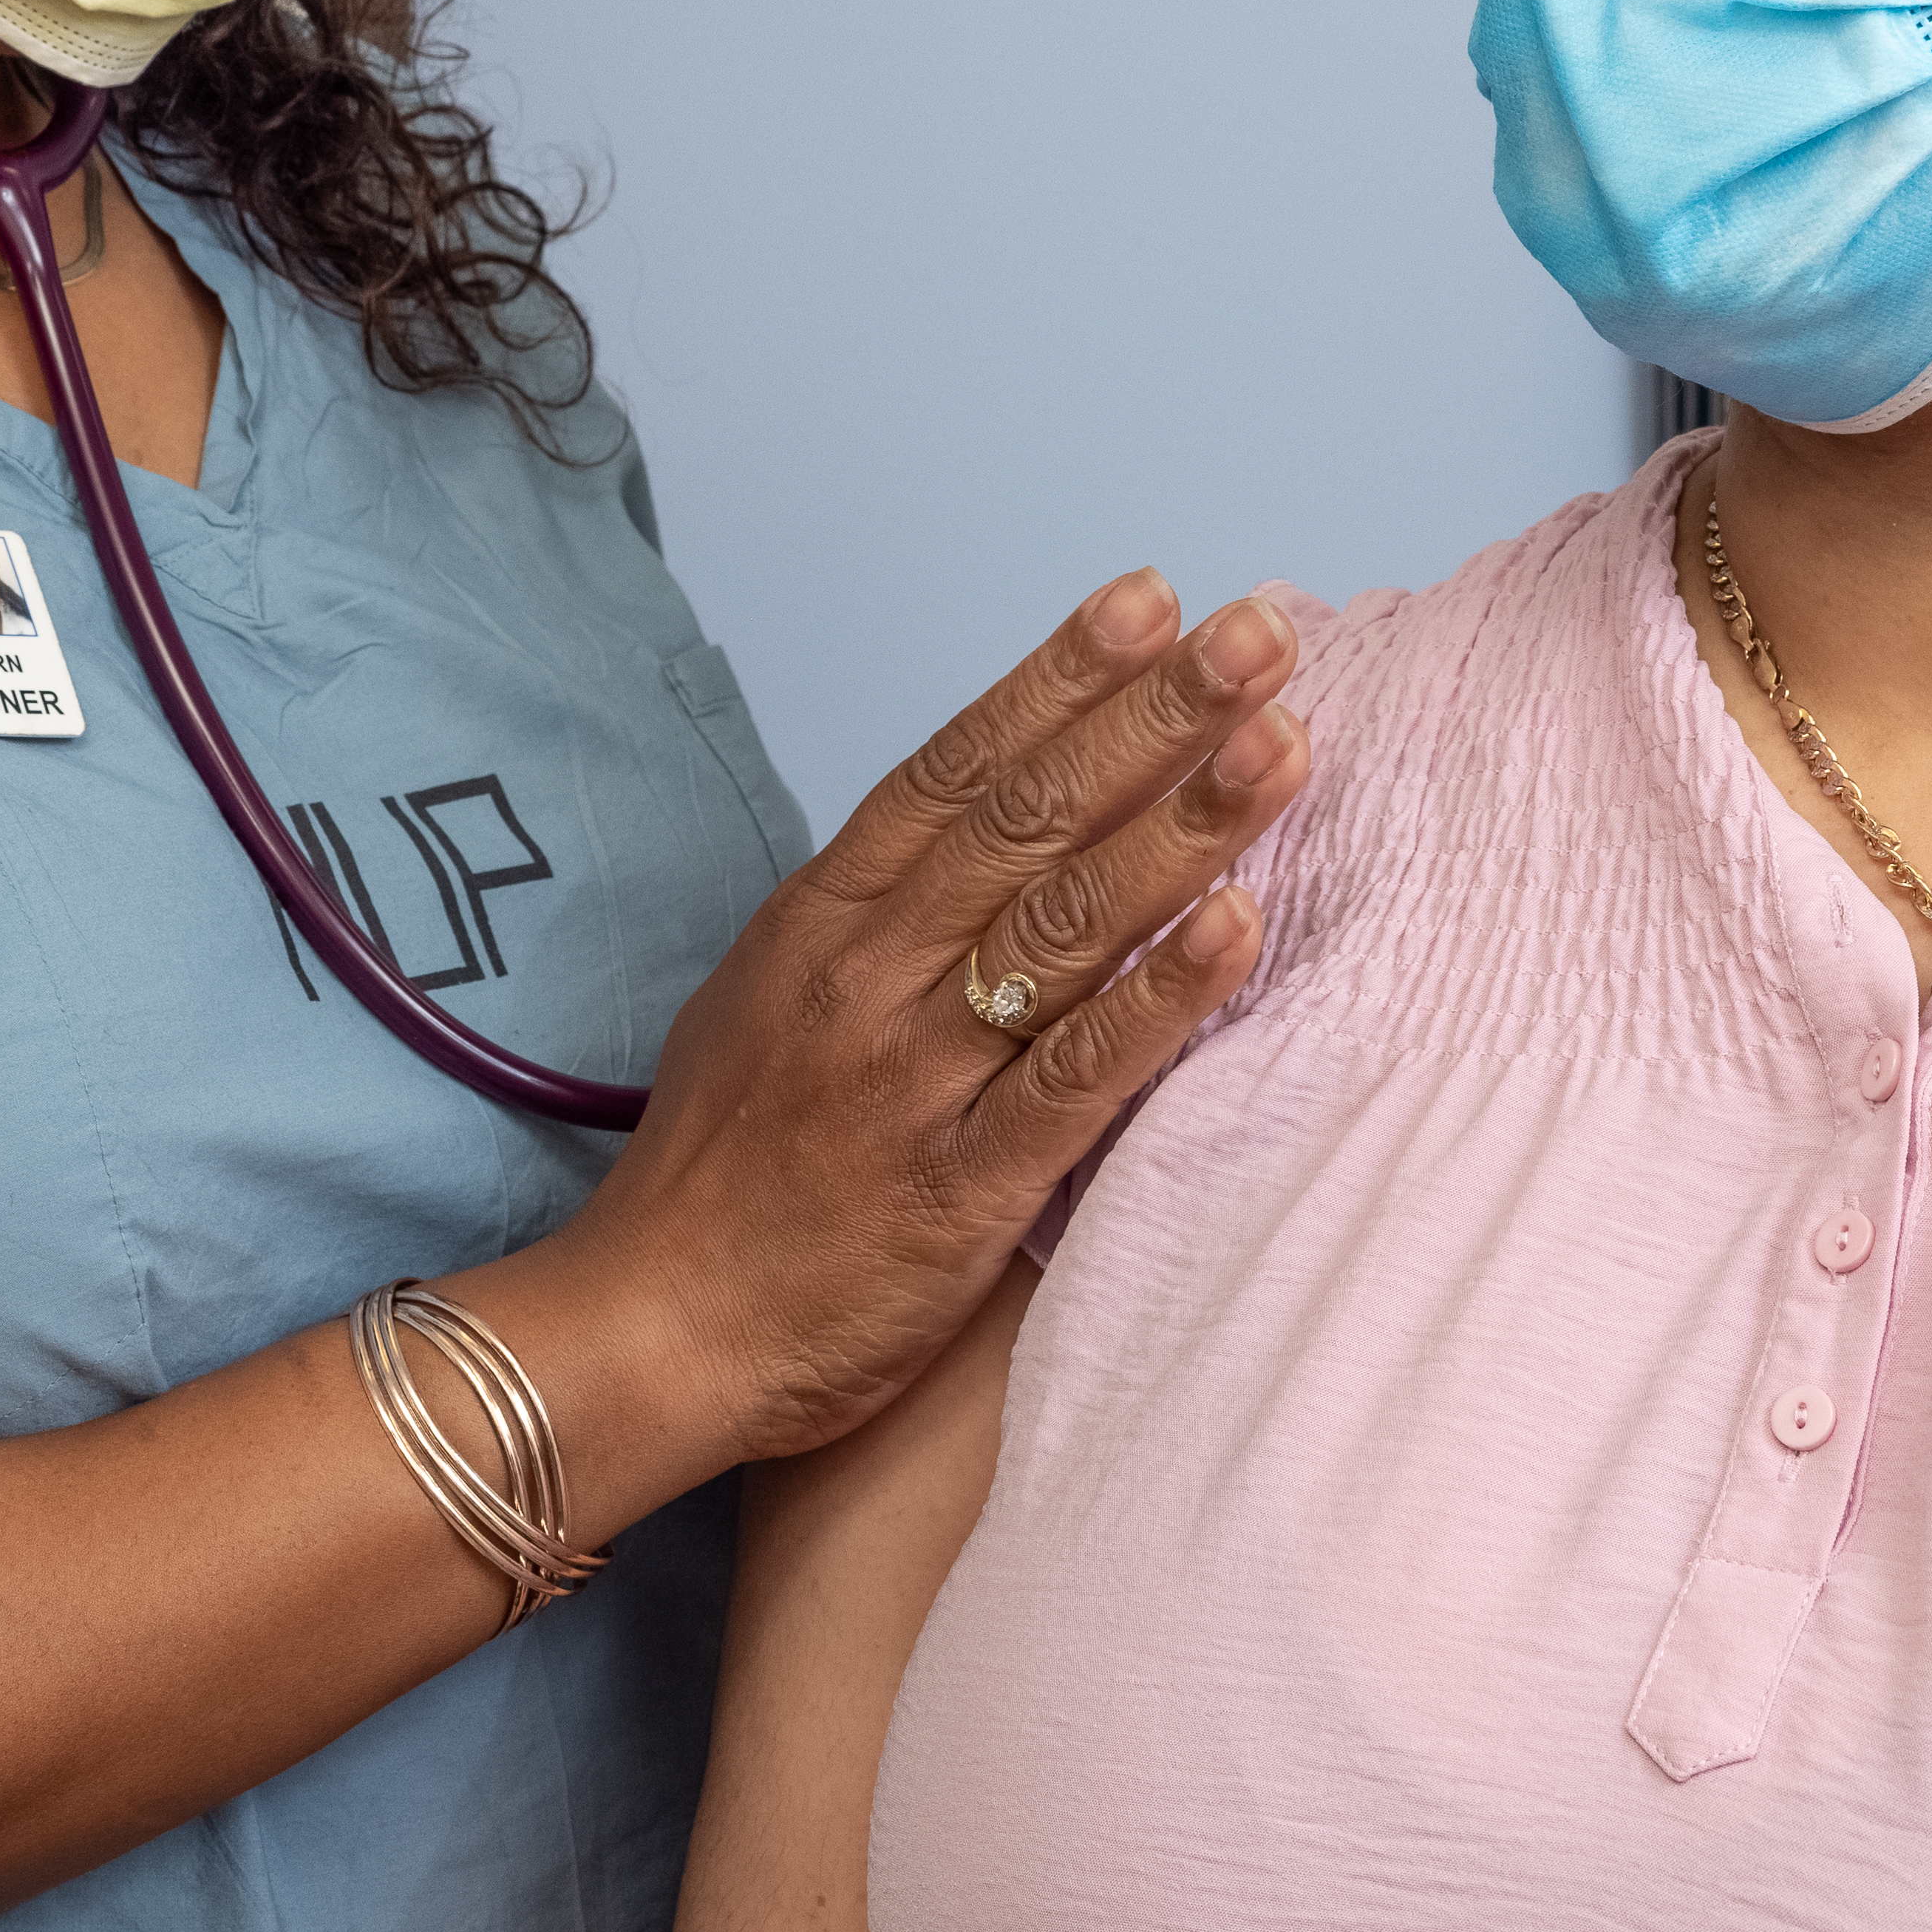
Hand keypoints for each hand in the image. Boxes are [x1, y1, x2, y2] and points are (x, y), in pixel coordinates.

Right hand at [479, 574, 1308, 1481]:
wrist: (648, 1333)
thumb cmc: (717, 1178)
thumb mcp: (764, 1007)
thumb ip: (869, 927)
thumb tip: (976, 851)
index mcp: (818, 923)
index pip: (953, 770)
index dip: (1058, 679)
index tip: (1152, 599)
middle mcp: (865, 978)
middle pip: (1025, 818)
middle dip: (1152, 715)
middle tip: (1258, 632)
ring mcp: (910, 1079)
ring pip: (1063, 925)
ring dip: (1182, 825)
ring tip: (1283, 742)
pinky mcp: (958, 1191)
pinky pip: (1074, 1079)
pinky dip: (1159, 1000)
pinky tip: (1239, 927)